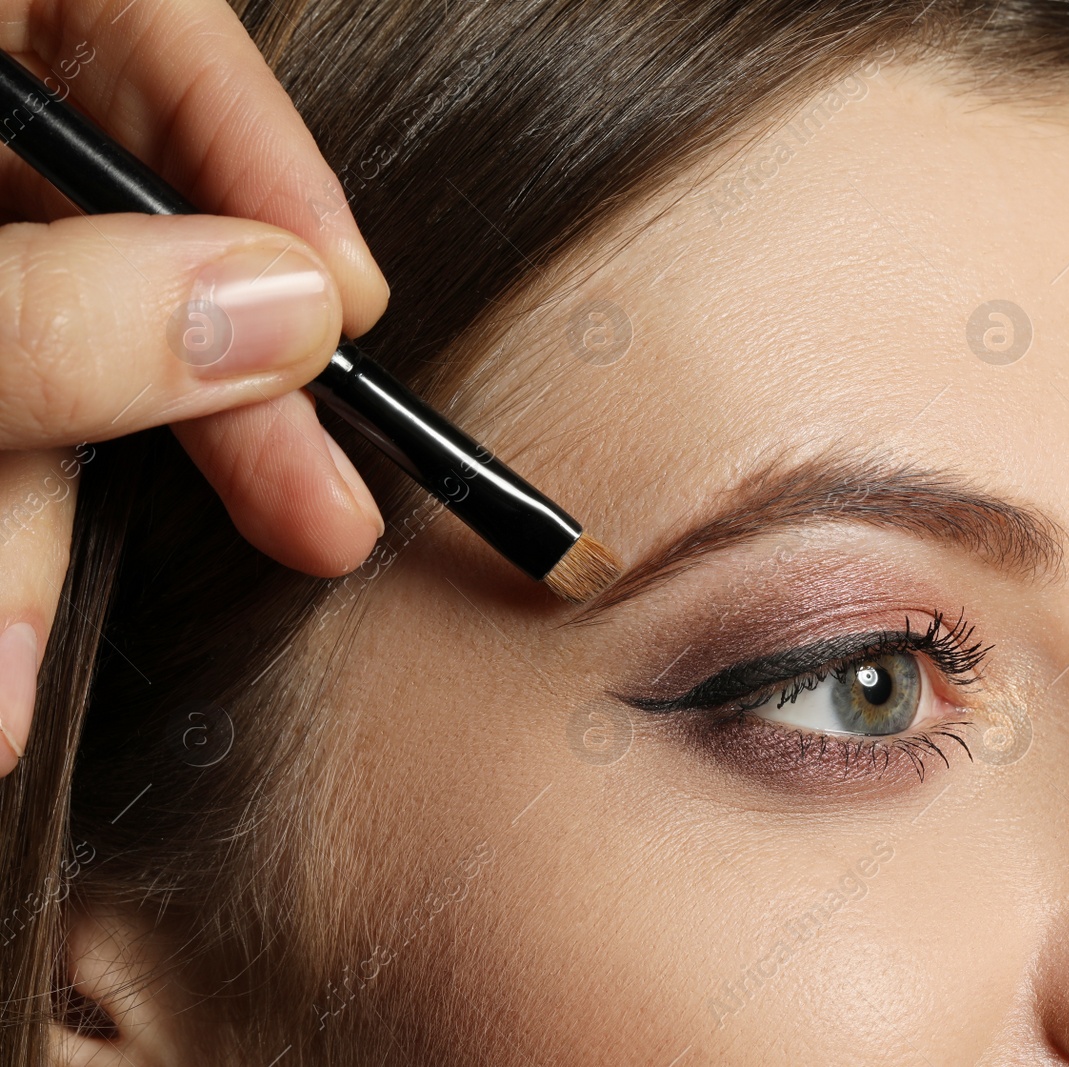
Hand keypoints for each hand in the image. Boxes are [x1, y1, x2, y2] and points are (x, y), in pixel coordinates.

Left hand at [0, 0, 391, 774]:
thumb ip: (54, 304)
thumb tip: (283, 324)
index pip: (154, 44)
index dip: (271, 170)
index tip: (353, 306)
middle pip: (107, 246)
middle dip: (194, 419)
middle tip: (317, 528)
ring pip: (25, 364)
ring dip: (28, 536)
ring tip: (10, 686)